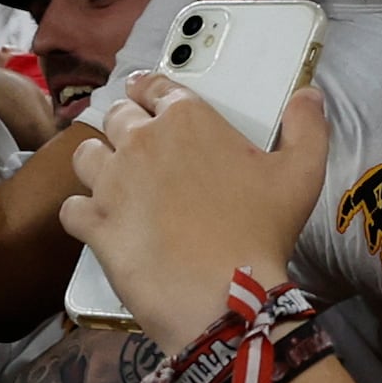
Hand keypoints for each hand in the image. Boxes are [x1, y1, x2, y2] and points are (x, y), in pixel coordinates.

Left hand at [59, 73, 328, 351]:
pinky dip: (81, 213)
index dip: (149, 89)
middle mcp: (141, 141)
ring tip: (112, 180)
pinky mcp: (95, 224)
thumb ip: (307, 127)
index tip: (145, 95)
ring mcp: (112, 183)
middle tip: (134, 143)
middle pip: (116, 116)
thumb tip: (309, 94)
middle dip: (124, 124)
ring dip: (97, 163)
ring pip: (86, 156)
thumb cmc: (262, 231)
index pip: (156, 86)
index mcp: (187, 119)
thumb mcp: (302, 174)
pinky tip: (97, 222)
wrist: (223, 296)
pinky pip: (72, 208)